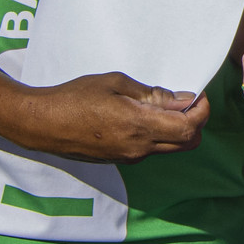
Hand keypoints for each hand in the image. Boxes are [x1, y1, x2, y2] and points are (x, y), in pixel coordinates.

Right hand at [2, 71, 210, 161]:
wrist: (41, 124)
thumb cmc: (75, 97)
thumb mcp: (115, 84)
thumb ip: (152, 94)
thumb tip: (182, 100)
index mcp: (139, 126)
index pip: (189, 128)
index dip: (202, 112)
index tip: (199, 95)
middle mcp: (139, 148)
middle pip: (187, 143)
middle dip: (195, 122)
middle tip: (187, 101)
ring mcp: (129, 157)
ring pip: (170, 148)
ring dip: (178, 130)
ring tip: (163, 105)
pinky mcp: (119, 160)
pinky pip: (152, 150)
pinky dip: (160, 135)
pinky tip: (145, 117)